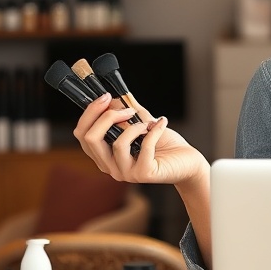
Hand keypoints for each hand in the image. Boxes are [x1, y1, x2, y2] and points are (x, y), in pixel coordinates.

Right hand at [74, 93, 208, 187]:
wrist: (188, 161)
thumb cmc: (165, 144)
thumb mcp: (143, 123)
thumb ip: (127, 111)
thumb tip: (115, 95)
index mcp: (105, 155)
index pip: (82, 134)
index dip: (90, 113)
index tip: (106, 97)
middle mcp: (111, 167)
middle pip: (91, 138)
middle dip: (108, 116)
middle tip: (129, 109)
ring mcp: (126, 173)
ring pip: (118, 143)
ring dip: (135, 126)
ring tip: (149, 123)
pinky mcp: (144, 174)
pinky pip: (144, 147)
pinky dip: (154, 130)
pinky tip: (161, 123)